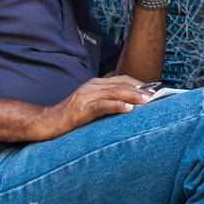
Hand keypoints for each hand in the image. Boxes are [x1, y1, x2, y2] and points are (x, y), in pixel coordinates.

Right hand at [31, 75, 147, 140]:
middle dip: (140, 90)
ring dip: (133, 96)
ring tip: (147, 102)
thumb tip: (130, 107)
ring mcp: (86, 97)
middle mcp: (91, 87)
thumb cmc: (70, 118)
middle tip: (156, 97)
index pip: (121, 80)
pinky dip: (117, 106)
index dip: (139, 84)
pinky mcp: (82, 109)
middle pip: (121, 84)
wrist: (47, 123)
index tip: (154, 91)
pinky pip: (103, 105)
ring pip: (114, 92)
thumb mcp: (91, 106)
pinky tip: (129, 109)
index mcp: (94, 84)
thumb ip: (107, 103)